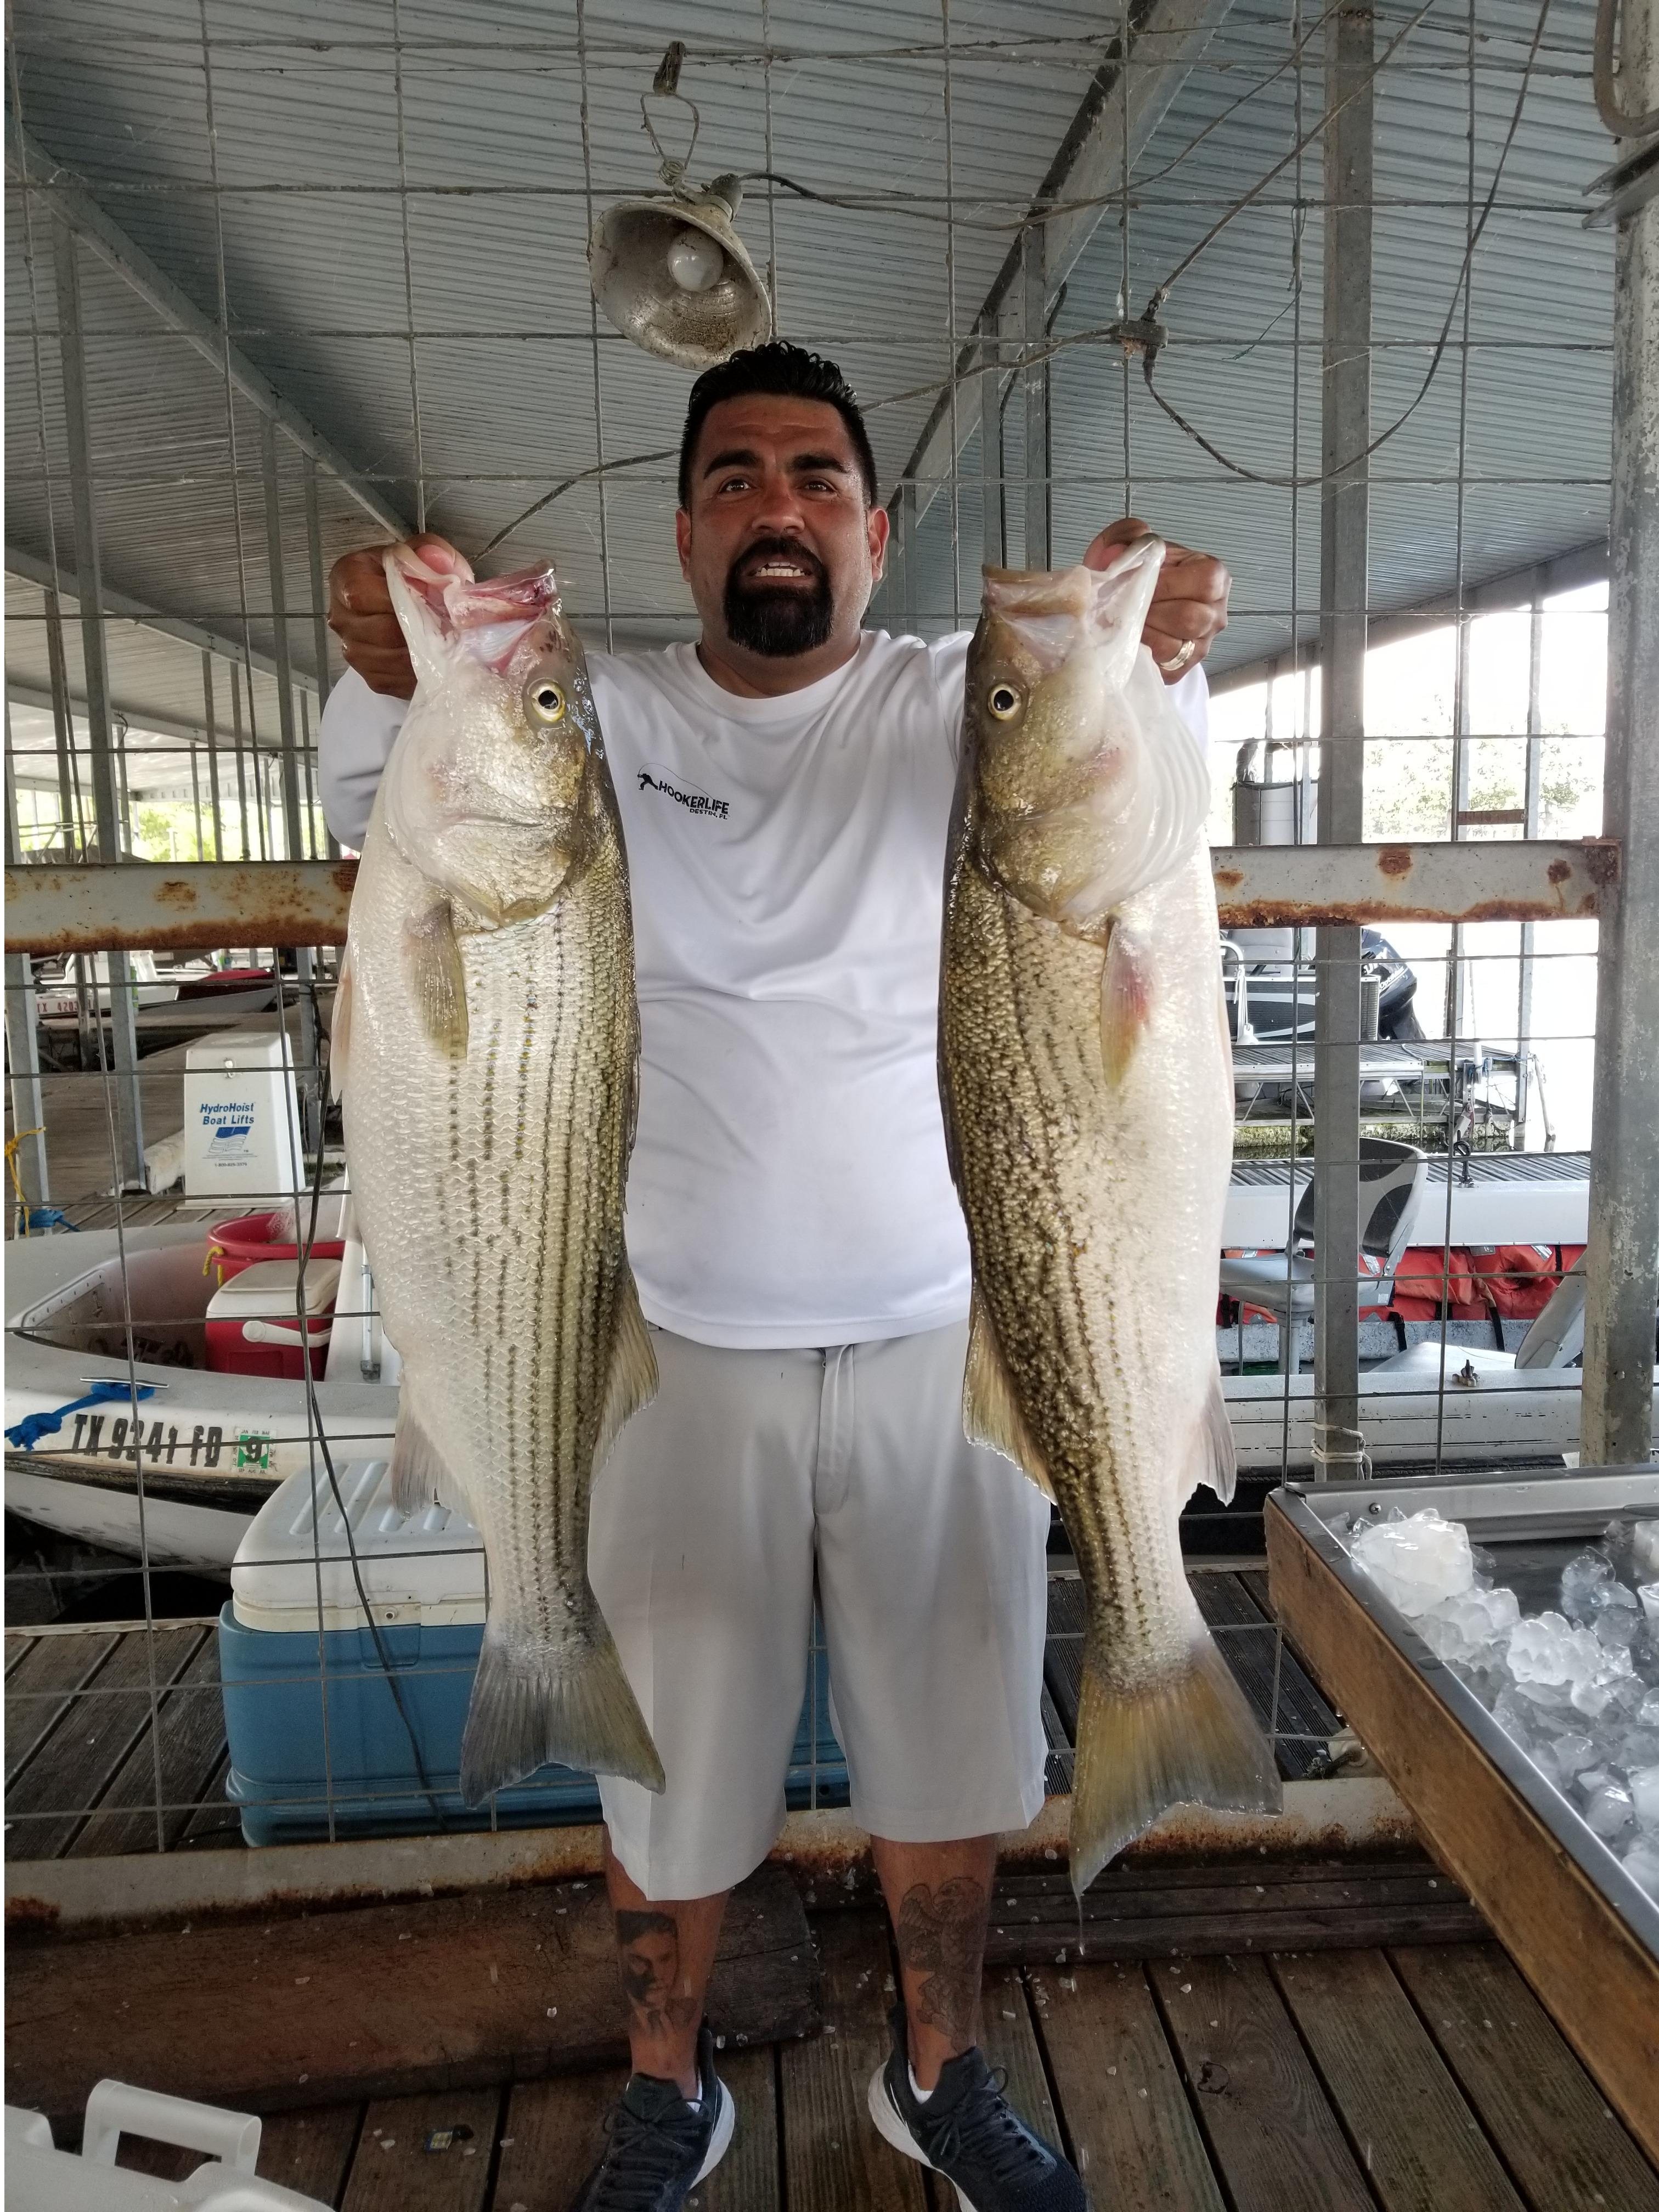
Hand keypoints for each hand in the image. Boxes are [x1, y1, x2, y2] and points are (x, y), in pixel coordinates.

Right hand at [327, 533, 469, 697]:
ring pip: (394, 660)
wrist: (410, 606)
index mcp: (347, 578)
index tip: (430, 599)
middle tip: (447, 624)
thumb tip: (435, 561)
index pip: (363, 595)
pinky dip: (423, 670)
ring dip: (424, 652)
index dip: (401, 599)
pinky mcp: (374, 677)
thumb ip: (430, 551)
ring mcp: (355, 651)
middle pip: (382, 631)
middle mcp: (343, 617)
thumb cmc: (412, 577)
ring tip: (445, 639)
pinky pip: (400, 680)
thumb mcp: (424, 554)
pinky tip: (435, 657)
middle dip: (419, 629)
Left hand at [1083, 516, 1229, 682]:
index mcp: (1214, 576)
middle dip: (1151, 612)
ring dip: (1142, 633)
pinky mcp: (1181, 670)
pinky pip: (1161, 668)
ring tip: (1124, 623)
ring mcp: (1201, 646)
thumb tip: (1116, 554)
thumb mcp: (1134, 543)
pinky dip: (1140, 654)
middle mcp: (1215, 613)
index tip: (1140, 583)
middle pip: (1190, 618)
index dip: (1167, 584)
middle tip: (1126, 607)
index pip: (1204, 581)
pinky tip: (1129, 641)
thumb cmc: (1140, 573)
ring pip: (1173, 647)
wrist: (1131, 606)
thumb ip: (1129, 535)